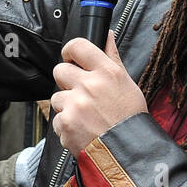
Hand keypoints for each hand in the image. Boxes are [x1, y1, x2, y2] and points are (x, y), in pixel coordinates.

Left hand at [50, 33, 147, 153]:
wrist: (127, 151)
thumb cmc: (129, 118)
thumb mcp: (126, 84)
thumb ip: (112, 58)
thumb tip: (106, 35)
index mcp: (106, 72)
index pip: (77, 46)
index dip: (70, 51)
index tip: (70, 58)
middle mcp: (89, 85)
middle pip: (59, 70)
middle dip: (66, 81)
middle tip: (79, 93)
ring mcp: (75, 104)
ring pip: (56, 97)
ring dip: (66, 106)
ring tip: (85, 116)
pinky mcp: (65, 123)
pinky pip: (57, 119)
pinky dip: (66, 126)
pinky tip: (82, 130)